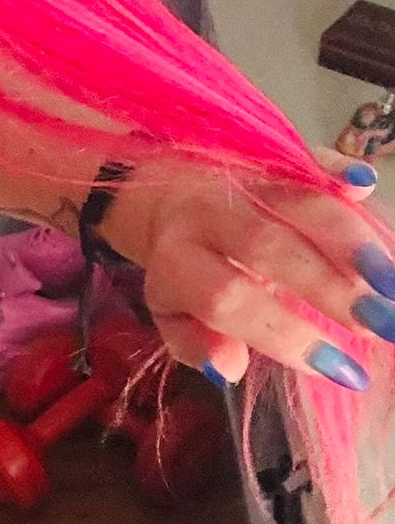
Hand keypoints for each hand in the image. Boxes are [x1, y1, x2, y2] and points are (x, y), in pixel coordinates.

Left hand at [101, 146, 394, 389]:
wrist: (152, 194)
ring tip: (392, 282)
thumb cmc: (176, 269)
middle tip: (385, 324)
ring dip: (353, 241)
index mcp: (176, 260)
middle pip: (271, 247)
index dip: (287, 337)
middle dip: (333, 288)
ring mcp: (239, 179)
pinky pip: (303, 156)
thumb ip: (194, 344)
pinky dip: (336, 167)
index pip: (228, 300)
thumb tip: (228, 370)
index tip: (342, 370)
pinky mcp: (267, 153)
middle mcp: (207, 214)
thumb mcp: (167, 315)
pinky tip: (366, 185)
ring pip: (299, 203)